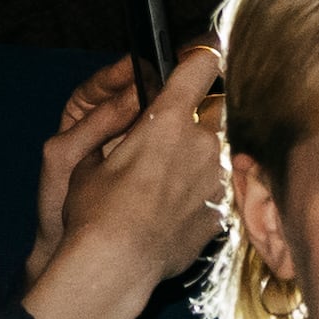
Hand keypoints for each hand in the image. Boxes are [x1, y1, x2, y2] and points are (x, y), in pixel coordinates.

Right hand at [25, 42, 227, 318]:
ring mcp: (220, 171)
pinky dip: (213, 183)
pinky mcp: (228, 202)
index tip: (203, 54)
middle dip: (209, 108)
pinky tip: (187, 201)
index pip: (202, 63)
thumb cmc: (94, 213)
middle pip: (224, 103)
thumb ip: (118, 132)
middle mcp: (203, 139)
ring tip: (181, 171)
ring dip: (211, 148)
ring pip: (229, 142)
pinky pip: (229, 179)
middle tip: (185, 126)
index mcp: (167, 119)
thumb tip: (131, 118)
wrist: (116, 265)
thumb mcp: (89, 162)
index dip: (203, 55)